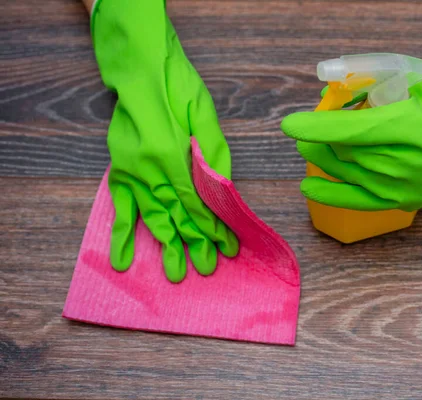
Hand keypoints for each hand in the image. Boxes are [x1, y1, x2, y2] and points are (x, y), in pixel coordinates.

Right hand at [93, 0, 237, 281]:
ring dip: (166, 245)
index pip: (196, 202)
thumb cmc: (176, 87)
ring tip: (177, 273)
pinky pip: (121, 207)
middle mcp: (149, 169)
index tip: (226, 246)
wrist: (139, 69)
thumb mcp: (203, 114)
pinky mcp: (120, 170)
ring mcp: (131, 171)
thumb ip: (212, 154)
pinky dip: (121, 234)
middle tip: (208, 268)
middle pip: (177, 215)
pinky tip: (122, 260)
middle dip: (195, 243)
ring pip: (152, 217)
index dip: (212, 226)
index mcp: (172, 154)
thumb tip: (223, 190)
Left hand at [281, 20, 421, 211]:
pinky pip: (364, 198)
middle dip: (321, 142)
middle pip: (350, 155)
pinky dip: (336, 192)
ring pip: (353, 174)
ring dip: (328, 160)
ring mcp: (414, 187)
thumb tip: (326, 101)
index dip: (319, 128)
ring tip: (311, 149)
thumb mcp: (409, 82)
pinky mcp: (411, 200)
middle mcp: (416, 164)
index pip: (356, 131)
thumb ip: (369, 93)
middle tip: (304, 133)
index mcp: (419, 127)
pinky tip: (311, 189)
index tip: (290, 125)